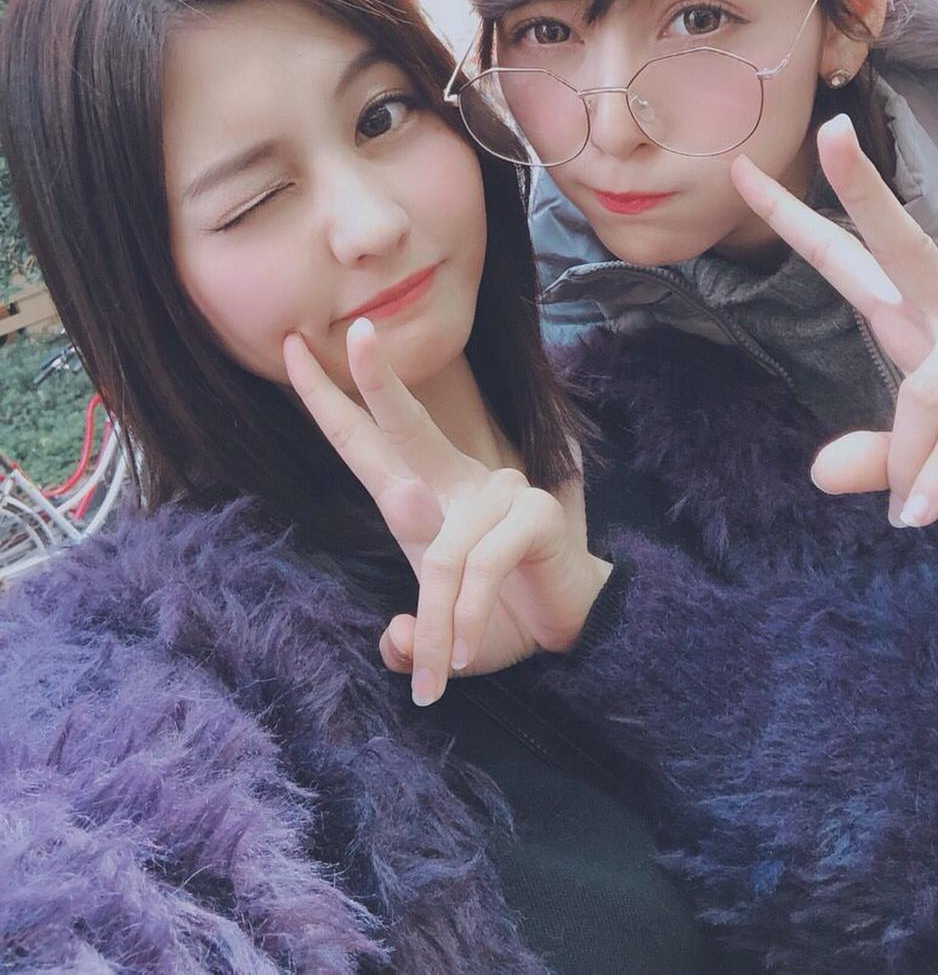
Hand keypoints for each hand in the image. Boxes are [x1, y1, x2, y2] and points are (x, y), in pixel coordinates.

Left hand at [283, 319, 611, 705]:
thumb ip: (412, 639)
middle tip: (356, 336)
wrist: (569, 632)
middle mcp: (459, 482)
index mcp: (425, 494)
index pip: (368, 442)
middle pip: (410, 425)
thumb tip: (398, 636)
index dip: (328, 400)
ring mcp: (501, 492)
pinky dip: (468, 619)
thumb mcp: (440, 634)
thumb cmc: (496, 619)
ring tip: (437, 677)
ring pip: (443, 554)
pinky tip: (467, 652)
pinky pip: (480, 568)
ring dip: (437, 624)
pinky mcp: (534, 515)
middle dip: (379, 382)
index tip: (291, 350)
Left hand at [730, 114, 937, 527]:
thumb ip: (877, 460)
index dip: (799, 222)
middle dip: (862, 189)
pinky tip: (927, 510)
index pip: (851, 263)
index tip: (744, 176)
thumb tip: (820, 470)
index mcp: (923, 325)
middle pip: (904, 244)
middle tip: (828, 132)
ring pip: (927, 385)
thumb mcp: (927, 472)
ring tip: (912, 508)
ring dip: (911, 457)